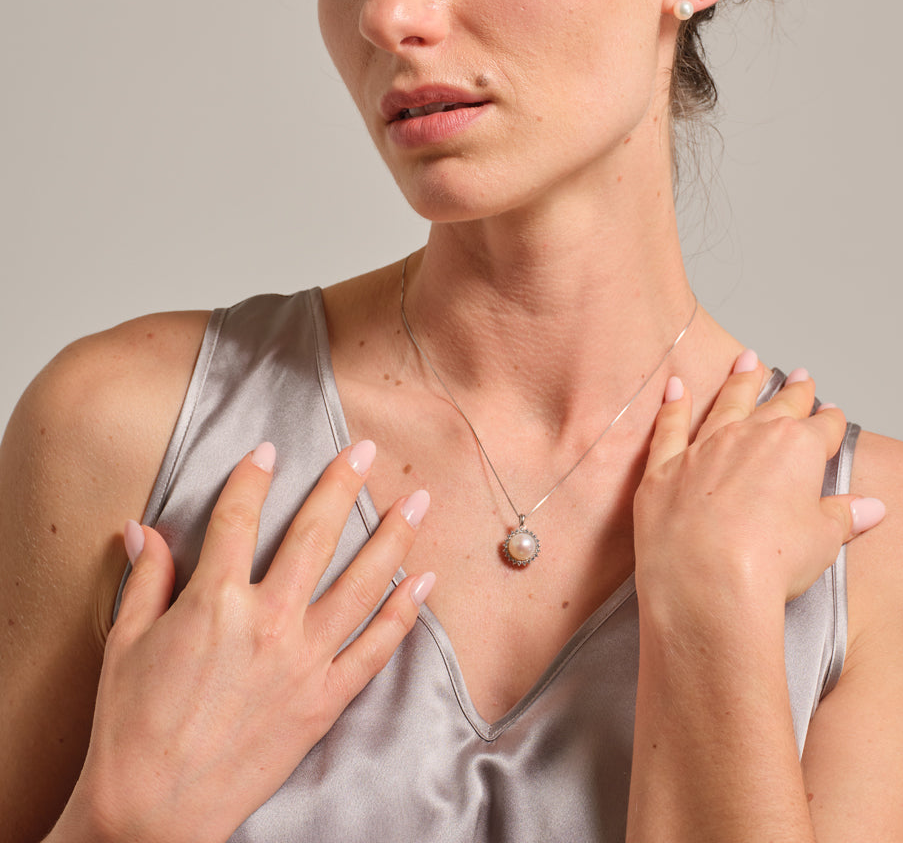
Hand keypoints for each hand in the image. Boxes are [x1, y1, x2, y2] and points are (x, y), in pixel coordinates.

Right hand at [63, 441, 432, 842]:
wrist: (153, 813)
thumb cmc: (131, 727)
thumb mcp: (126, 643)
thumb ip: (146, 578)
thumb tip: (142, 528)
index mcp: (214, 601)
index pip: (240, 517)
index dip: (254, 476)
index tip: (269, 449)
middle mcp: (268, 621)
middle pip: (315, 535)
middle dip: (342, 484)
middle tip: (364, 449)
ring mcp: (303, 661)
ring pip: (362, 583)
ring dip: (394, 536)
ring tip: (418, 500)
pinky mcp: (323, 701)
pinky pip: (375, 649)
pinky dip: (404, 612)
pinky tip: (423, 580)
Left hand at [633, 354, 883, 617]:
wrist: (706, 581)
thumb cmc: (769, 562)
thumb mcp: (821, 541)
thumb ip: (843, 517)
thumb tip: (871, 507)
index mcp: (796, 449)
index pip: (821, 427)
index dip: (829, 421)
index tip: (831, 414)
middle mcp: (750, 437)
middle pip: (778, 406)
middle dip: (793, 392)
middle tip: (800, 376)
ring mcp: (704, 447)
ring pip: (726, 403)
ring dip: (739, 381)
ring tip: (747, 361)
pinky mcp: (665, 467)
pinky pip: (669, 427)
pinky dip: (673, 405)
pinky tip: (675, 387)